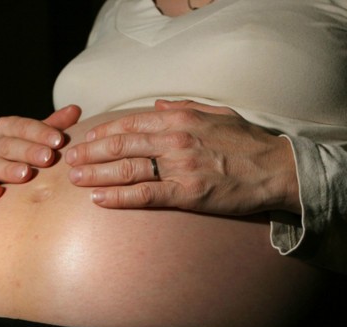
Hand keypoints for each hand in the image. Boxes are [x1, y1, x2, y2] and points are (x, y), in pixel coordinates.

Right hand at [0, 105, 81, 208]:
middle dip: (29, 151)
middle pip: (8, 145)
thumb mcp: (40, 141)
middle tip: (48, 157)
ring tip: (26, 174)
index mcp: (5, 129)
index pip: (21, 126)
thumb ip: (55, 126)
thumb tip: (75, 109)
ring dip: (8, 169)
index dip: (40, 132)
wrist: (4, 188)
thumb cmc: (26, 159)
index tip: (59, 140)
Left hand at [65, 100, 299, 215]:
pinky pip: (145, 195)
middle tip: (70, 161)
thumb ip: (185, 107)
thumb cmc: (247, 142)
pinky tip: (99, 200)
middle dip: (91, 153)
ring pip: (127, 169)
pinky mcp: (187, 193)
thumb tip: (159, 106)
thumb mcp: (217, 113)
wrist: (275, 169)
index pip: (131, 124)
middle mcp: (175, 139)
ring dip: (96, 174)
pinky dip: (119, 197)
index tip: (88, 139)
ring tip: (75, 179)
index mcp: (180, 118)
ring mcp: (180, 167)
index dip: (105, 132)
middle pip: (121, 145)